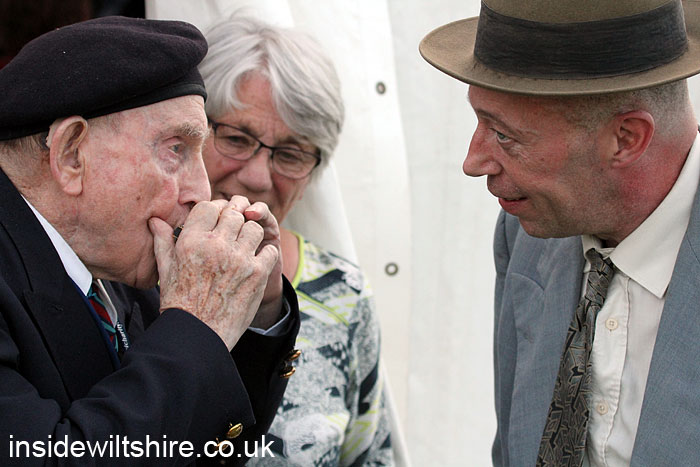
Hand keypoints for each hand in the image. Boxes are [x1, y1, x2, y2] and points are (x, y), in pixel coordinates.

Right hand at [149, 196, 278, 349]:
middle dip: (235, 220)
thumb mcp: (166, 270)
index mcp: (191, 240)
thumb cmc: (180, 302)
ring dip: (251, 235)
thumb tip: (156, 220)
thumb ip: (163, 241)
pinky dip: (265, 254)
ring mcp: (239, 259)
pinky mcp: (257, 273)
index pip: (209, 206)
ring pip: (254, 228)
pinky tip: (255, 263)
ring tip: (244, 247)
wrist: (198, 334)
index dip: (216, 210)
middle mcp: (216, 245)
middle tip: (233, 234)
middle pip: (234, 214)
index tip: (218, 220)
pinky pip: (269, 250)